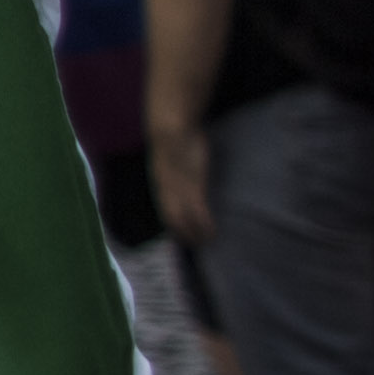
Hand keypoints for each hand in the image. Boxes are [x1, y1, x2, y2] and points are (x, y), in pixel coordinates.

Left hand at [151, 117, 212, 248]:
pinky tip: (213, 232)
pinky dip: (204, 224)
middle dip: (183, 234)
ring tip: (208, 242)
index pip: (165, 212)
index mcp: (160, 184)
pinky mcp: (193, 186)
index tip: (181, 237)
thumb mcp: (170, 157)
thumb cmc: (174, 139)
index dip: (173, 226)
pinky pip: (198, 211)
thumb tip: (179, 171)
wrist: (171, 128)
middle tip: (196, 246)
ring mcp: (179, 190)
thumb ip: (173, 168)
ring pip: (185, 219)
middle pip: (173, 220)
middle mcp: (166, 191)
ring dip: (196, 233)